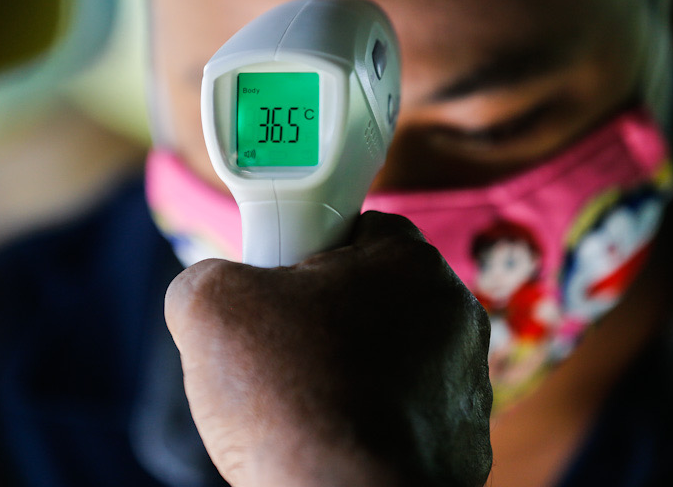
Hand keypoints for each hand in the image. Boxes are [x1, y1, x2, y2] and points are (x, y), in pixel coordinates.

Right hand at [165, 211, 492, 486]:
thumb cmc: (288, 399)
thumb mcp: (208, 305)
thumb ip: (207, 275)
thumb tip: (208, 289)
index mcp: (409, 261)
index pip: (356, 228)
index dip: (306, 254)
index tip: (277, 290)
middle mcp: (454, 314)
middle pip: (374, 294)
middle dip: (326, 315)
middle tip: (279, 349)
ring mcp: (466, 384)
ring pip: (392, 355)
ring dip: (352, 369)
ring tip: (302, 403)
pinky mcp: (463, 443)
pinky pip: (407, 415)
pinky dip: (372, 422)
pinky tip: (333, 439)